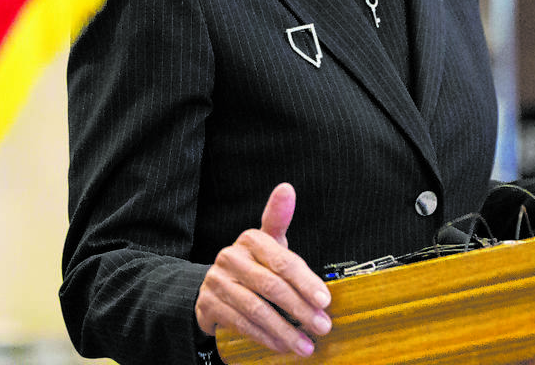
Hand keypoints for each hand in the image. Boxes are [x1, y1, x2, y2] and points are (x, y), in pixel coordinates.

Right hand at [195, 183, 331, 356]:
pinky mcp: (209, 305)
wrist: (213, 286)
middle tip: (322, 326)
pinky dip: (264, 337)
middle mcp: (231, 257)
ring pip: (256, 309)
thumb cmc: (252, 264)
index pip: (283, 261)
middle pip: (271, 286)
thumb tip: (287, 188)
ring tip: (306, 345)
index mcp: (250, 240)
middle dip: (300, 309)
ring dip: (284, 330)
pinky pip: (241, 324)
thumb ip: (278, 218)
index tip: (325, 300)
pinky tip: (281, 346)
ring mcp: (217, 282)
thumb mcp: (267, 242)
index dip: (306, 281)